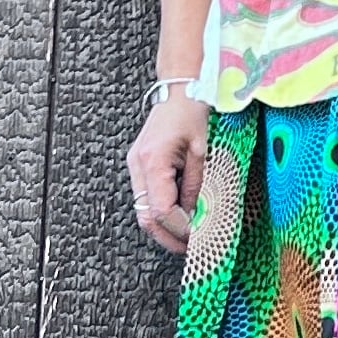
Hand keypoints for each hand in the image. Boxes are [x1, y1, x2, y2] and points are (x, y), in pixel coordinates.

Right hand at [127, 94, 210, 255]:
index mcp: (153, 161)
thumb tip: (196, 216)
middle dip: (167, 236)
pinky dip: (161, 209)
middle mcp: (138, 165)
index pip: (162, 210)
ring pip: (143, 209)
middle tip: (189, 247)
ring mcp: (135, 165)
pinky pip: (146, 195)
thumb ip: (196, 186)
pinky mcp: (139, 164)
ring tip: (186, 233)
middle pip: (145, 215)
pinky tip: (180, 212)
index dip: (179, 228)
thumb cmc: (192, 113)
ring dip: (164, 225)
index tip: (196, 238)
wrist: (179, 89)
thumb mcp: (202, 152)